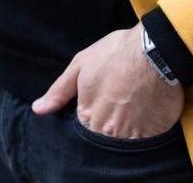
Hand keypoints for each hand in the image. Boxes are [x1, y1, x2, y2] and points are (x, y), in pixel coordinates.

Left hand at [31, 24, 184, 139]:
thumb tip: (38, 109)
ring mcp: (130, 135)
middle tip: (120, 101)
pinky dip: (146, 129)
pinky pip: (146, 141)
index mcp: (87, 115)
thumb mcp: (80, 66)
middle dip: (109, 123)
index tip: (102, 101)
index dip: (93, 115)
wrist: (155, 51)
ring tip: (134, 104)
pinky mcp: (153, 135)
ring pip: (125, 142)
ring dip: (128, 127)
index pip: (84, 129)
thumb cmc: (115, 54)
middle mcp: (107, 130)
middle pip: (104, 136)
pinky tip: (147, 111)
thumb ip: (59, 91)